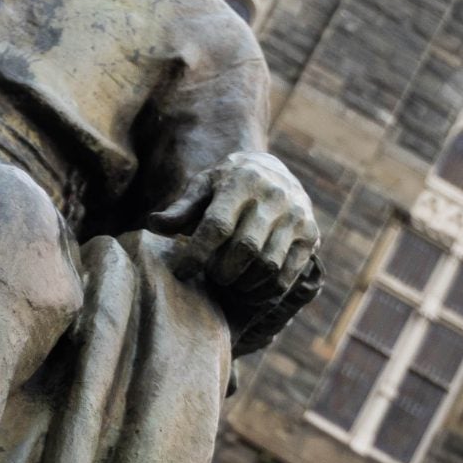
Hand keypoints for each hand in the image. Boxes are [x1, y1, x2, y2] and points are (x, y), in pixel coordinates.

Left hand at [147, 150, 321, 302]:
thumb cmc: (227, 185)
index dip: (197, 254)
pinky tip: (247, 289)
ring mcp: (296, 216)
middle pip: (244, 249)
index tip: (182, 271)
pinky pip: (287, 275)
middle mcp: (274, 197)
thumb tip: (152, 225)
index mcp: (242, 182)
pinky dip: (264, 290)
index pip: (217, 226)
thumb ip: (180, 209)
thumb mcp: (202, 187)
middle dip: (221, 271)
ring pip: (267, 265)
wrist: (275, 172)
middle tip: (210, 275)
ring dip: (242, 283)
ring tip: (227, 281)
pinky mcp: (310, 235)